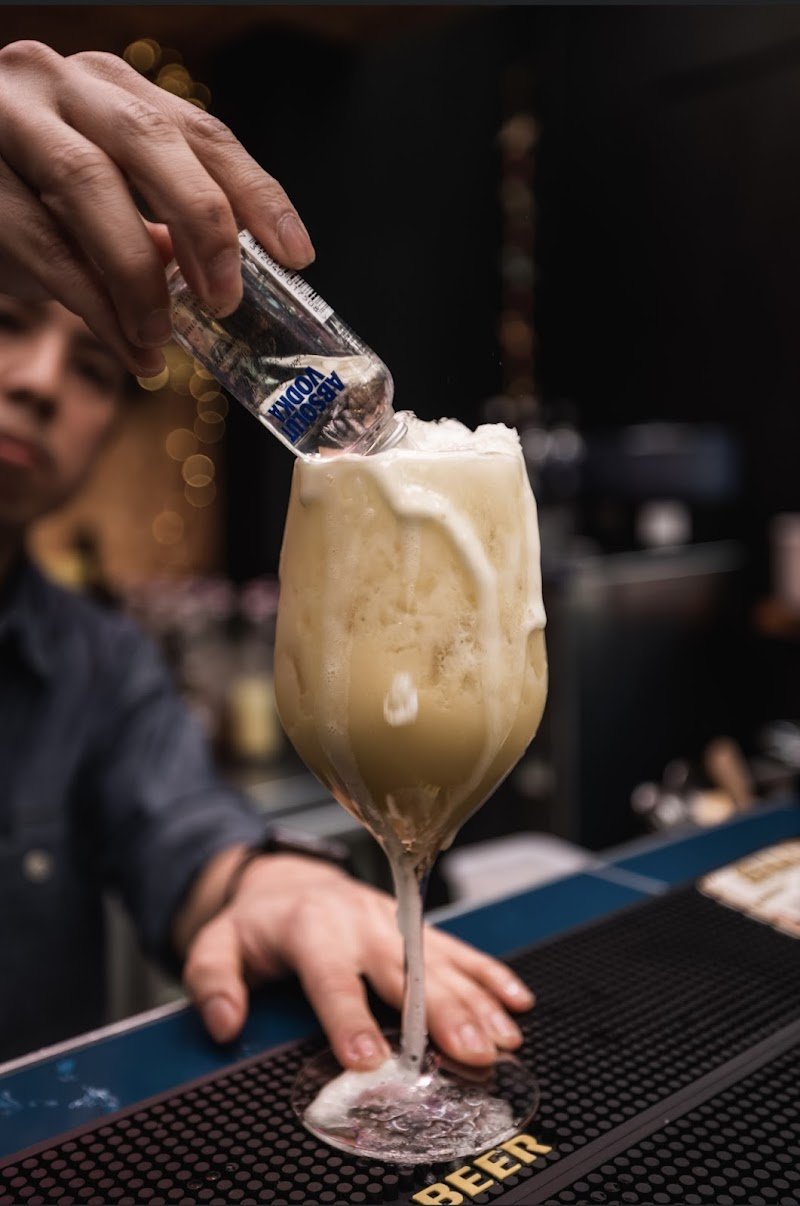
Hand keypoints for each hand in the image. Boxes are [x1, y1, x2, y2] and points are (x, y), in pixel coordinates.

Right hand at [0, 41, 313, 374]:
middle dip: (202, 223)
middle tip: (226, 300)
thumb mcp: (101, 199)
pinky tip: (128, 350)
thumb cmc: (25, 198)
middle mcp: (60, 84)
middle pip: (150, 140)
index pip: (201, 131)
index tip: (297, 254)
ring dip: (138, 274)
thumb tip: (225, 283)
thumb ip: (158, 224)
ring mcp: (6, 120)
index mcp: (111, 87)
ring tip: (161, 338)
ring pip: (88, 186)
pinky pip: (41, 243)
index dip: (255, 194)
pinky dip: (93, 306)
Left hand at [181, 855, 535, 1070]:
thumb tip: (223, 1023)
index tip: (368, 1060)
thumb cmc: (259, 922)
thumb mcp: (217, 942)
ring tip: (501, 1040)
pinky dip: (490, 975)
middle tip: (468, 1051)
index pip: (332, 976)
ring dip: (475, 1002)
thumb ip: (213, 979)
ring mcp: (394, 922)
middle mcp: (359, 921)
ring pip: (439, 962)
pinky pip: (458, 948)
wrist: (290, 880)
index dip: (349, 1018)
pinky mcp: (416, 927)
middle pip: (403, 969)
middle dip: (439, 1012)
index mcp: (310, 927)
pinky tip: (516, 1002)